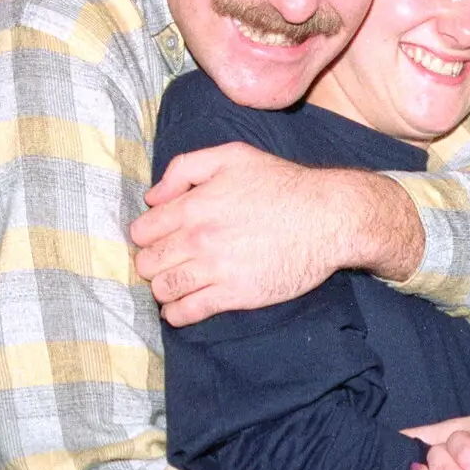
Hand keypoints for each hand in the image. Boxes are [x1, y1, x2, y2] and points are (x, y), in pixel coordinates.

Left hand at [131, 143, 396, 325]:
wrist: (327, 218)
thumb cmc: (281, 183)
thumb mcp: (232, 156)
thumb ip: (184, 168)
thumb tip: (153, 197)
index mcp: (194, 205)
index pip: (142, 231)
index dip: (146, 234)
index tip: (157, 237)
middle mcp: (199, 239)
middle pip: (147, 263)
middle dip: (150, 262)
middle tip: (165, 260)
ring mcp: (215, 269)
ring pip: (162, 289)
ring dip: (161, 288)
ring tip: (173, 282)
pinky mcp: (235, 295)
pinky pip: (187, 312)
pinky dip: (176, 313)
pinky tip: (181, 306)